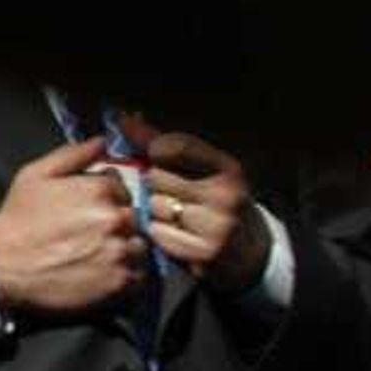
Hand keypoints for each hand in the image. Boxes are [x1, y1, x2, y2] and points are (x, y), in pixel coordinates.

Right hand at [0, 136, 148, 321]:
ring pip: (139, 246)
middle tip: (88, 235)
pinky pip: (139, 275)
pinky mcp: (121, 281)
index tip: (85, 212)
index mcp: (99, 190)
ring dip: (123, 249)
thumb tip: (102, 141)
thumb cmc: (18, 219)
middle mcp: (115, 219)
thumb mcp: (34, 175)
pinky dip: (124, 274)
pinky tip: (98, 272)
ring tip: (93, 255)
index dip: (104, 199)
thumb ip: (72, 155)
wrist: (3, 266)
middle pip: (134, 218)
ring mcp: (120, 251)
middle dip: (116, 225)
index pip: (122, 189)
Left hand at [123, 115, 275, 293]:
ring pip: (154, 205)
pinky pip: (156, 232)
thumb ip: (160, 141)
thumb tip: (123, 118)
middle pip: (156, 177)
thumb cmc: (212, 200)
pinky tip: (178, 234)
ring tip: (179, 215)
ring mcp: (218, 226)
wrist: (248, 251)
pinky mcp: (204, 252)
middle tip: (176, 193)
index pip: (176, 145)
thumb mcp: (200, 167)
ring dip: (156, 210)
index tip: (156, 155)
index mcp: (227, 169)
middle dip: (156, 184)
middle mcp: (226, 195)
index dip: (156, 149)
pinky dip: (159, 233)